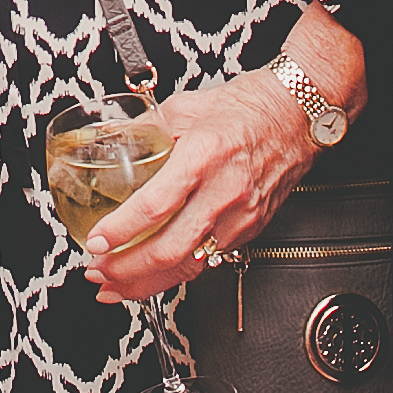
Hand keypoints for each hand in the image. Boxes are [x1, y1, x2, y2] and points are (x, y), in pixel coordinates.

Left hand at [80, 74, 315, 304]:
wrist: (296, 115)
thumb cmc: (247, 107)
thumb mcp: (184, 107)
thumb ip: (144, 129)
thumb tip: (108, 140)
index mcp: (202, 157)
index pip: (154, 206)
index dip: (121, 230)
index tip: (96, 240)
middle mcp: (222, 193)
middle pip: (169, 250)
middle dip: (126, 269)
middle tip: (97, 271)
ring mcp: (239, 217)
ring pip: (189, 266)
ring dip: (147, 282)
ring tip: (116, 286)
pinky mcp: (249, 230)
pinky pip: (208, 261)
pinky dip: (176, 272)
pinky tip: (154, 275)